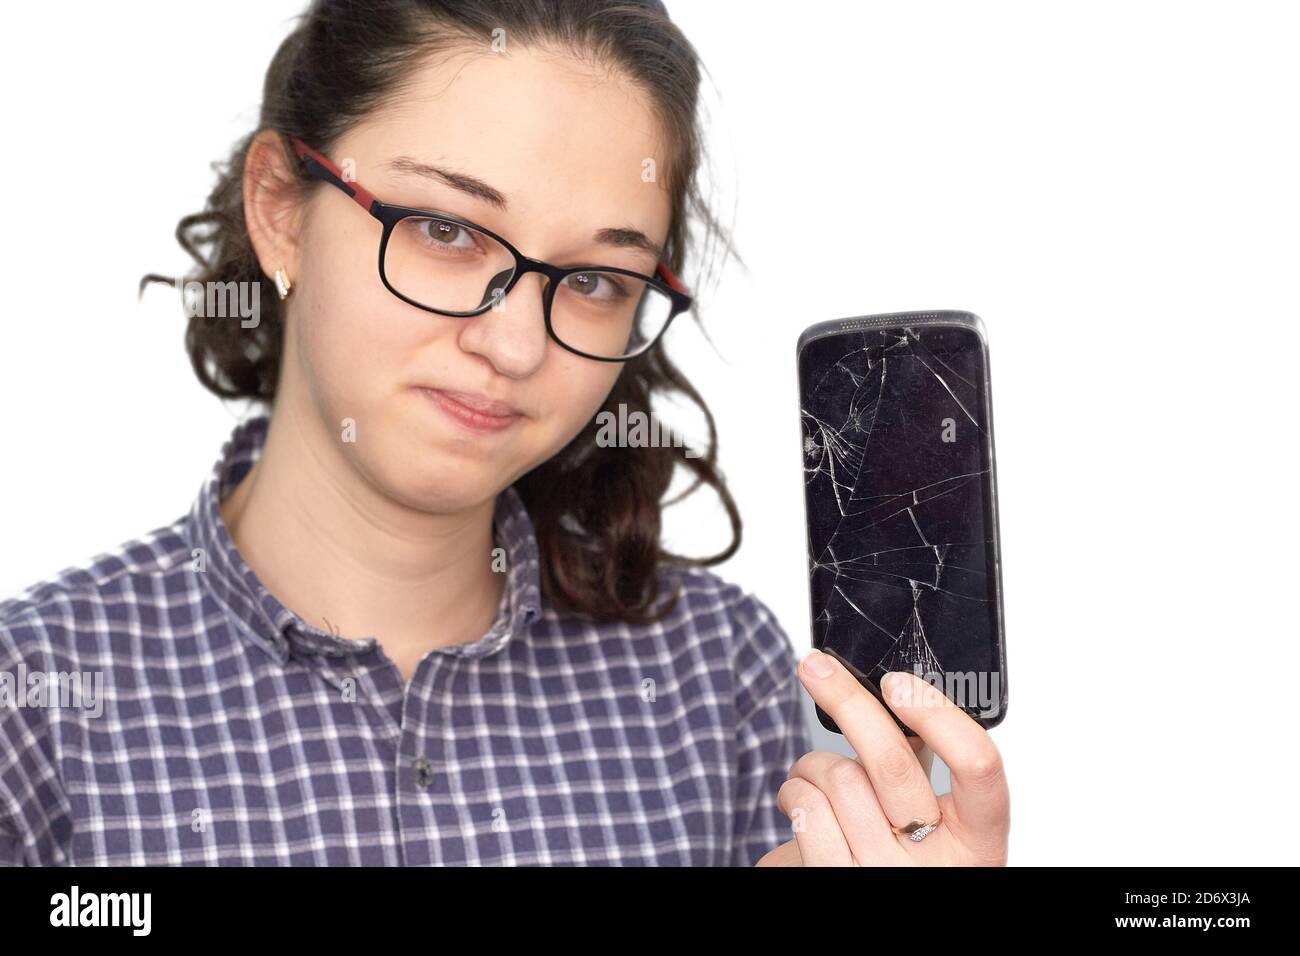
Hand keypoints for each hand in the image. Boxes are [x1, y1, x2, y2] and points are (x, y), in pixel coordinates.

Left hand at [757, 650, 1008, 865]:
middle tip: (817, 667)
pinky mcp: (835, 882)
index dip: (939, 715)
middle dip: (846, 700)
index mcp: (977, 843)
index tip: (898, 682)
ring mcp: (883, 877)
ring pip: (839, 777)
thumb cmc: (899, 863)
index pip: (981, 768)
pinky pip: (807, 809)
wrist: (868, 912)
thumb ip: (925, 771)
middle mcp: (936, 865)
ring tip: (813, 775)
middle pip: (893, 762)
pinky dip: (794, 792)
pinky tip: (799, 801)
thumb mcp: (933, 824)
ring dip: (813, 764)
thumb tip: (899, 697)